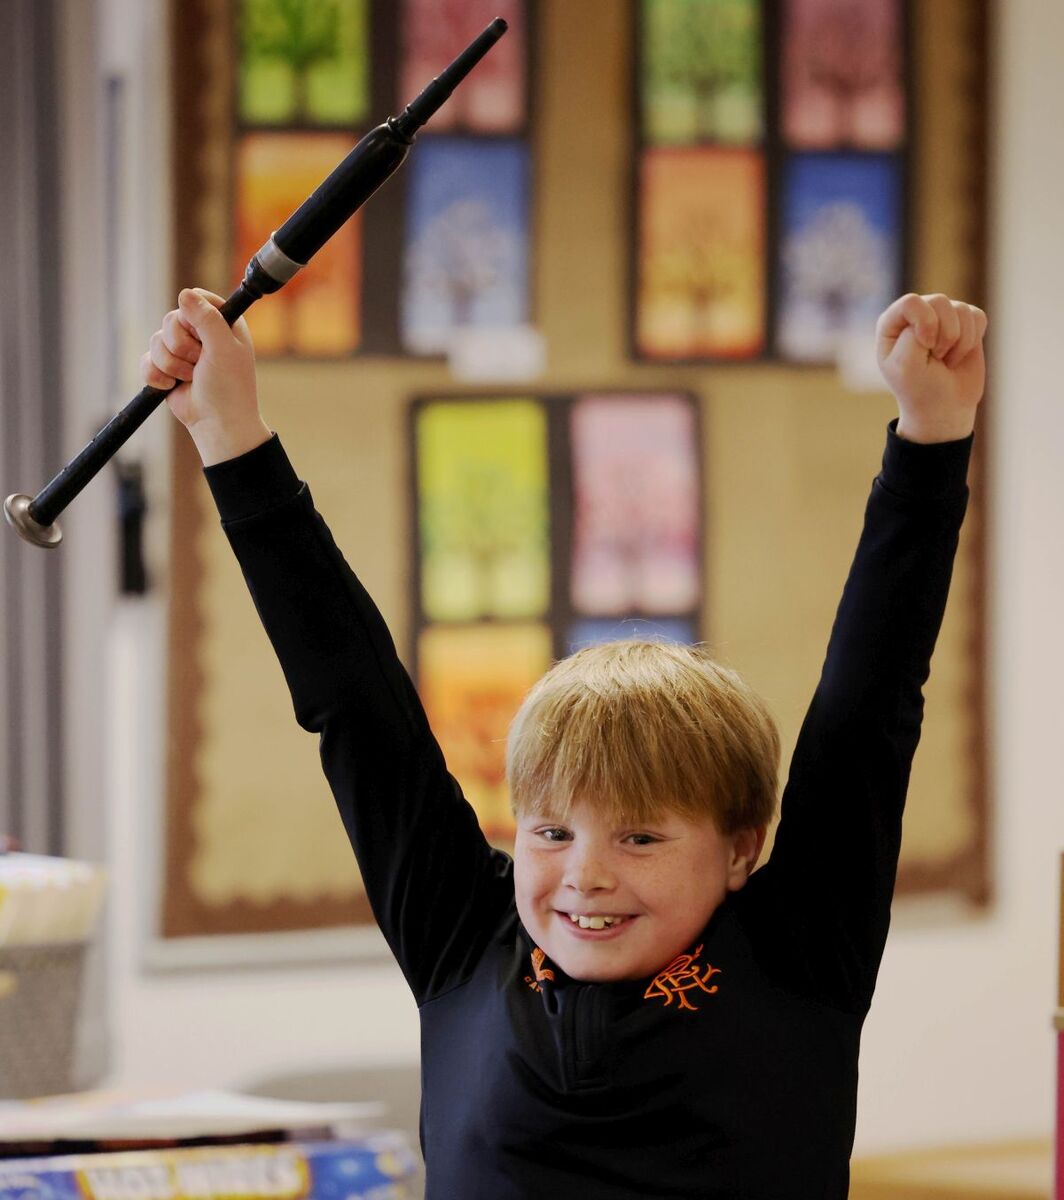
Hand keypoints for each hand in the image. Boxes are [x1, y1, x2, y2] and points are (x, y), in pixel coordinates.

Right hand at [141, 288, 270, 465]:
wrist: (216, 424)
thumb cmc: (229, 388)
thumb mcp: (223, 349)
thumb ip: (207, 320)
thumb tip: (184, 293)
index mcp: (222, 322)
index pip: (196, 298)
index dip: (192, 316)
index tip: (202, 336)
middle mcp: (201, 332)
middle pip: (171, 319)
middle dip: (181, 347)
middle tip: (201, 363)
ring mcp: (182, 350)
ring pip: (156, 340)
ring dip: (172, 365)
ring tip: (191, 378)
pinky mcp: (165, 367)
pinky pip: (146, 360)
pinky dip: (157, 376)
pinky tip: (173, 386)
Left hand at [876, 293, 987, 443]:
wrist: (944, 407)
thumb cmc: (919, 388)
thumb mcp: (907, 365)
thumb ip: (914, 334)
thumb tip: (938, 313)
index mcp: (892, 324)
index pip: (911, 302)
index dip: (925, 323)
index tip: (926, 347)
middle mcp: (916, 315)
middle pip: (939, 302)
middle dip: (944, 336)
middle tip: (935, 358)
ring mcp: (941, 317)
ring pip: (961, 310)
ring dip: (959, 342)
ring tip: (945, 359)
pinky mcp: (964, 323)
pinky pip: (977, 317)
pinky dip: (972, 340)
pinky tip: (958, 355)